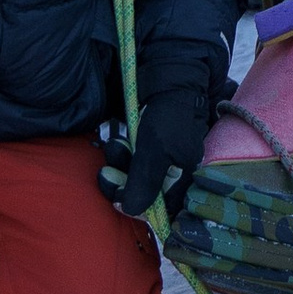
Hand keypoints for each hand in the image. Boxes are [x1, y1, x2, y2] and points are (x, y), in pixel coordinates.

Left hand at [101, 86, 206, 221]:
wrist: (167, 82)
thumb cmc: (167, 117)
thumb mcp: (155, 151)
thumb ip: (144, 183)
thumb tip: (131, 211)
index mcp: (186, 178)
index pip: (166, 209)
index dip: (143, 210)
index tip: (120, 202)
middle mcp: (177, 174)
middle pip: (147, 194)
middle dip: (123, 184)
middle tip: (105, 174)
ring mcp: (164, 161)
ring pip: (137, 178)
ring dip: (120, 166)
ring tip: (113, 146)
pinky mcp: (152, 150)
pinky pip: (134, 163)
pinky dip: (123, 156)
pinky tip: (116, 144)